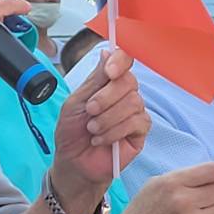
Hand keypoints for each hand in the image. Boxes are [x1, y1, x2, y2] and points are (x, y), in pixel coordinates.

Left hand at [50, 48, 149, 187]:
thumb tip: (107, 51)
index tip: (110, 72)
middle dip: (106, 97)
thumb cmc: (72, 132)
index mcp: (108, 83)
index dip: (120, 61)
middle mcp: (124, 94)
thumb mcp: (75, 102)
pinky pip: (137, 122)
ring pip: (133, 102)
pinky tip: (101, 139)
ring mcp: (134, 112)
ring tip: (92, 129)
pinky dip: (114, 131)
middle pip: (128, 82)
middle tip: (90, 111)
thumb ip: (94, 79)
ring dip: (107, 117)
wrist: (74, 162)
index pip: (123, 61)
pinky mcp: (140, 131)